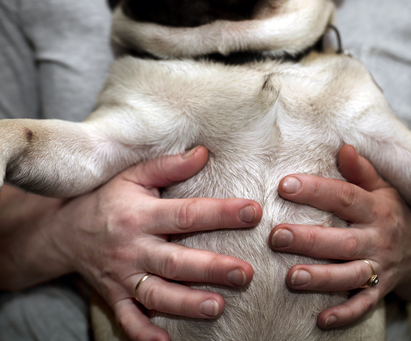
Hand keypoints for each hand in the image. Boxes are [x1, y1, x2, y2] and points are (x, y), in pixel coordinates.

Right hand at [4, 146, 260, 340]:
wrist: (64, 231)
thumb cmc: (107, 199)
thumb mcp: (133, 176)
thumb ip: (169, 166)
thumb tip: (204, 152)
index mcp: (141, 215)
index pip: (187, 214)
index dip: (221, 213)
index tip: (253, 212)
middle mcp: (133, 248)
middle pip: (176, 260)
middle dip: (211, 268)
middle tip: (245, 273)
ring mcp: (123, 276)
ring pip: (157, 294)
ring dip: (186, 304)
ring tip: (217, 307)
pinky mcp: (114, 296)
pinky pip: (128, 320)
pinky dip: (144, 334)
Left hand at [269, 145, 410, 328]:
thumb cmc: (391, 213)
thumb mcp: (382, 189)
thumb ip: (361, 170)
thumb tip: (342, 147)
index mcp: (376, 209)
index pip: (344, 197)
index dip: (316, 190)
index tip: (284, 185)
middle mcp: (377, 239)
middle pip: (342, 240)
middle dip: (309, 240)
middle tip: (276, 236)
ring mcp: (379, 267)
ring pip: (350, 275)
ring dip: (321, 278)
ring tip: (292, 278)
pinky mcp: (379, 290)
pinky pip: (363, 305)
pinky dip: (344, 314)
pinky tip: (320, 319)